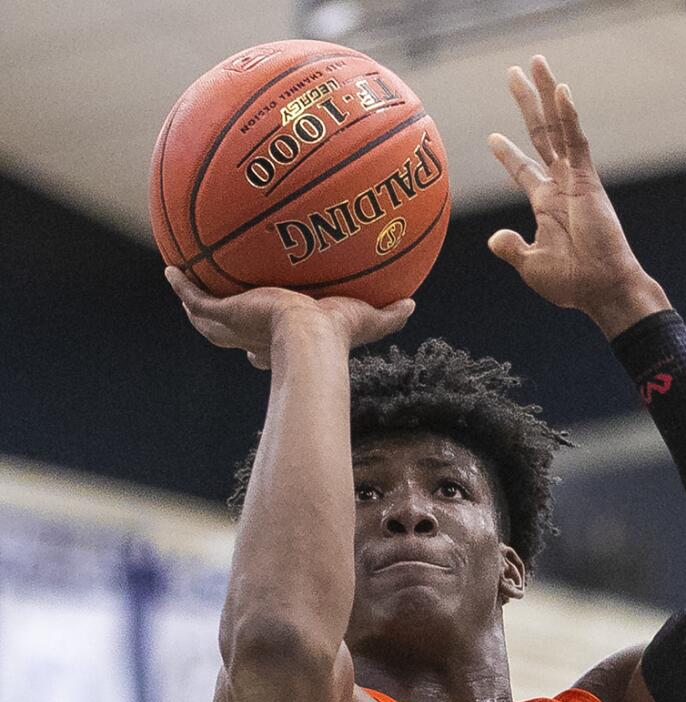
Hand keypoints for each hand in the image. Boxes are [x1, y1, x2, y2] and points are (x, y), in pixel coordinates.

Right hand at [164, 268, 414, 368]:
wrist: (308, 339)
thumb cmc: (336, 337)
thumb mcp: (364, 318)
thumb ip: (387, 314)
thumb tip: (413, 305)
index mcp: (281, 342)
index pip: (265, 348)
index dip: (261, 346)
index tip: (262, 331)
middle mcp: (254, 337)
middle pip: (230, 331)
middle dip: (221, 319)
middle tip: (216, 303)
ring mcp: (235, 327)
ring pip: (206, 318)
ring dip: (196, 303)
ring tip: (184, 283)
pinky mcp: (222, 314)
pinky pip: (194, 297)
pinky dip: (182, 284)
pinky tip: (171, 268)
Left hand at [487, 56, 669, 336]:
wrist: (601, 288)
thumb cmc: (572, 284)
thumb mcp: (531, 266)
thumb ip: (512, 249)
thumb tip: (493, 238)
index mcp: (546, 204)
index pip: (524, 170)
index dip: (508, 155)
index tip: (492, 136)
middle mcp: (560, 185)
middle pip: (540, 134)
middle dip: (527, 104)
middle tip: (512, 73)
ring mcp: (575, 179)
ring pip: (558, 127)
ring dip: (547, 94)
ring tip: (535, 62)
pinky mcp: (589, 180)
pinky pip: (577, 141)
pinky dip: (570, 116)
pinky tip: (561, 91)